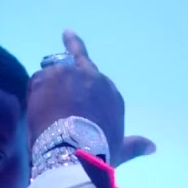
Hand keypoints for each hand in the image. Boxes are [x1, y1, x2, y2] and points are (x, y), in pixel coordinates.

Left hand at [26, 30, 155, 167]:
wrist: (74, 152)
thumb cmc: (99, 152)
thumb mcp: (119, 149)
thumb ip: (134, 145)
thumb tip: (153, 147)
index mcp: (109, 93)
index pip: (95, 76)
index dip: (85, 73)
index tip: (80, 58)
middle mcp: (92, 78)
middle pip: (76, 60)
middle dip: (71, 51)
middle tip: (67, 34)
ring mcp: (70, 74)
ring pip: (53, 71)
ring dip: (46, 85)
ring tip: (41, 107)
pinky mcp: (49, 77)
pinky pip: (37, 79)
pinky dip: (34, 91)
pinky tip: (35, 107)